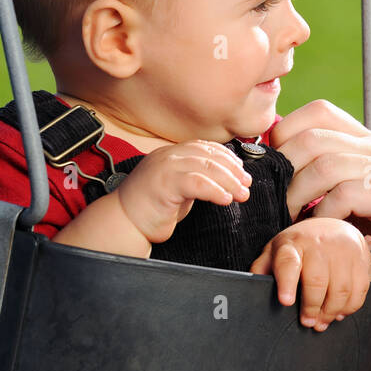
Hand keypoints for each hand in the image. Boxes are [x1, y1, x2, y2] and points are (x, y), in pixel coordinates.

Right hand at [113, 140, 251, 244]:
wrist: (124, 222)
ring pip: (207, 168)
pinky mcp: (164, 183)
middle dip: (233, 171)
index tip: (242, 172)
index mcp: (172, 153)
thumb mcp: (178, 186)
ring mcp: (165, 167)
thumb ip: (197, 177)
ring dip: (230, 181)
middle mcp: (169, 155)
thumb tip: (227, 177)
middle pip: (210, 156)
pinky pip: (197, 183)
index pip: (206, 148)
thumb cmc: (152, 208)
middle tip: (246, 185)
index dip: (228, 158)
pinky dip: (215, 191)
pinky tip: (225, 199)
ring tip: (242, 194)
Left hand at [249, 216, 370, 328]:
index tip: (286, 302)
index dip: (287, 283)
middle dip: (312, 307)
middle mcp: (319, 244)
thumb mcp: (275, 252)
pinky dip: (350, 307)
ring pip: (340, 289)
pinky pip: (359, 290)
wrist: (332, 227)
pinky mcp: (361, 259)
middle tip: (307, 322)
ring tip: (322, 322)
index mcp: (292, 244)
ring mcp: (343, 251)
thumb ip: (263, 269)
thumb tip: (251, 286)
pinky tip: (339, 313)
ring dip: (331, 312)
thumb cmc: (298, 247)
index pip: (289, 263)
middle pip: (317, 281)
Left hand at [268, 100, 370, 289]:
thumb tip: (290, 193)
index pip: (317, 113)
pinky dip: (323, 214)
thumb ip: (337, 186)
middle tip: (275, 198)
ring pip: (322, 165)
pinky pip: (344, 196)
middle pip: (310, 136)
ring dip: (296, 195)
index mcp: (367, 141)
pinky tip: (323, 230)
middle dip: (282, 168)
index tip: (276, 166)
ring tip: (291, 219)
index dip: (286, 132)